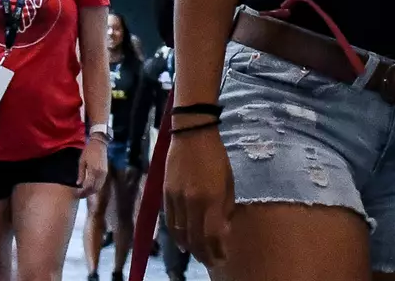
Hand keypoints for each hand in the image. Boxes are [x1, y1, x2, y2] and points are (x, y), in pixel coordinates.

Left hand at [77, 136, 108, 197]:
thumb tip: (78, 184)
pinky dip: (96, 187)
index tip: (77, 194)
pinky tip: (90, 187)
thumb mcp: (82, 162)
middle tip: (80, 195)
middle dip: (87, 193)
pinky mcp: (106, 172)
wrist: (99, 144)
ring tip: (84, 192)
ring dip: (92, 191)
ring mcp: (104, 173)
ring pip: (98, 187)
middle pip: (94, 188)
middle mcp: (100, 173)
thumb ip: (81, 174)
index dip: (83, 192)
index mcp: (93, 171)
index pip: (88, 186)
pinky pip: (101, 183)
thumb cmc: (88, 151)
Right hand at [164, 127, 233, 267]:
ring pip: (180, 233)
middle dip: (204, 253)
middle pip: (196, 238)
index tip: (222, 258)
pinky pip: (170, 221)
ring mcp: (177, 199)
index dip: (217, 250)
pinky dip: (176, 234)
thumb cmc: (215, 155)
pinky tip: (183, 241)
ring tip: (198, 254)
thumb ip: (225, 207)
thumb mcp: (228, 180)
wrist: (192, 133)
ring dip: (190, 247)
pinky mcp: (166, 194)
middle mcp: (192, 202)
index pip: (213, 235)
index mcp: (211, 198)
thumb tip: (223, 229)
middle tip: (211, 261)